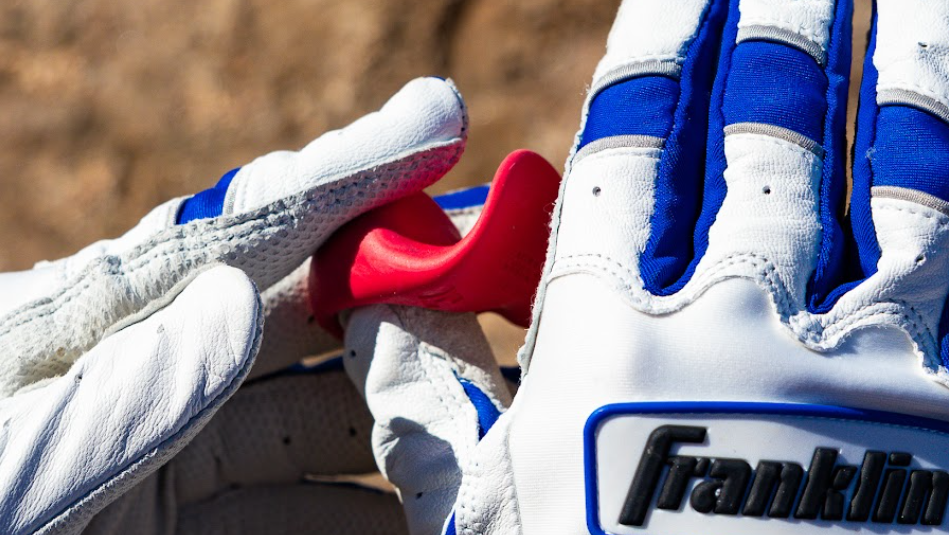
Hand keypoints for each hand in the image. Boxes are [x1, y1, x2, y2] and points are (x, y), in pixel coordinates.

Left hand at [0, 77, 466, 534]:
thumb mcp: (10, 464)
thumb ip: (126, 389)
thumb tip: (237, 296)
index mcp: (97, 327)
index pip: (247, 229)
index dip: (349, 172)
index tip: (439, 122)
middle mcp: (152, 375)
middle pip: (308, 324)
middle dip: (403, 316)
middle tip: (487, 323)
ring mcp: (175, 453)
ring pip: (319, 422)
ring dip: (397, 426)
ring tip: (474, 432)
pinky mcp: (185, 523)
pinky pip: (296, 508)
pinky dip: (361, 515)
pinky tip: (410, 521)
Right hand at [342, 1, 948, 533]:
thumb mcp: (487, 520)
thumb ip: (428, 406)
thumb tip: (375, 315)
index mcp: (618, 343)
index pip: (634, 159)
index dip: (658, 61)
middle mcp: (740, 325)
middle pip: (758, 138)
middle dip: (769, 31)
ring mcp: (859, 363)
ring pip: (889, 177)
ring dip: (894, 70)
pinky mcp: (946, 408)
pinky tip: (947, 115)